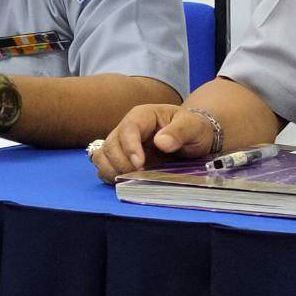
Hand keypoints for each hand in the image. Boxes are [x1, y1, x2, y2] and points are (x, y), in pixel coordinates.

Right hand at [90, 104, 215, 184]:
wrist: (191, 136)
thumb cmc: (192, 129)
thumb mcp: (192, 126)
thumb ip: (179, 132)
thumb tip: (161, 143)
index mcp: (143, 116)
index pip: (128, 128)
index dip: (130, 147)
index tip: (140, 164)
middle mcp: (126, 128)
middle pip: (111, 144)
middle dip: (122, 163)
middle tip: (140, 175)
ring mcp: (120, 142)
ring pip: (102, 154)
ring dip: (111, 169)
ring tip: (130, 178)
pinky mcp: (119, 156)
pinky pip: (102, 164)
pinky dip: (108, 174)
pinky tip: (123, 180)